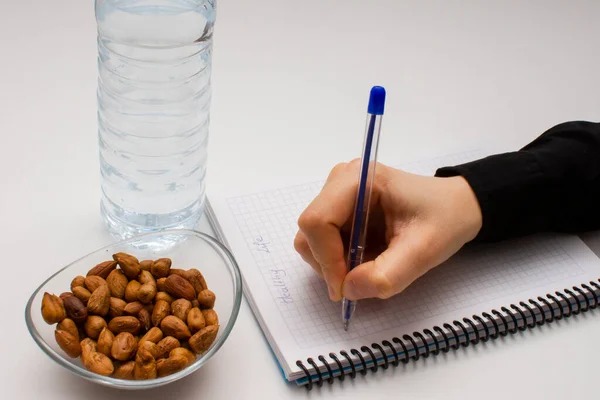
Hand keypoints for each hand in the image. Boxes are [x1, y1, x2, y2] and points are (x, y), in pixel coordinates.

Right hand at [293, 160, 482, 300]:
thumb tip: (347, 290)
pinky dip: (339, 259)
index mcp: (358, 179)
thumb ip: (386, 275)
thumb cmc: (445, 220)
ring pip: (312, 239)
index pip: (317, 221)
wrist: (456, 207)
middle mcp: (340, 181)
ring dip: (334, 263)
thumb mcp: (424, 251)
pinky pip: (323, 241)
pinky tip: (367, 257)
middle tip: (362, 279)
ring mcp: (337, 194)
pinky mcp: (339, 208)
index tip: (347, 287)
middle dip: (330, 263)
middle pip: (310, 231)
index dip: (326, 259)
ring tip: (370, 265)